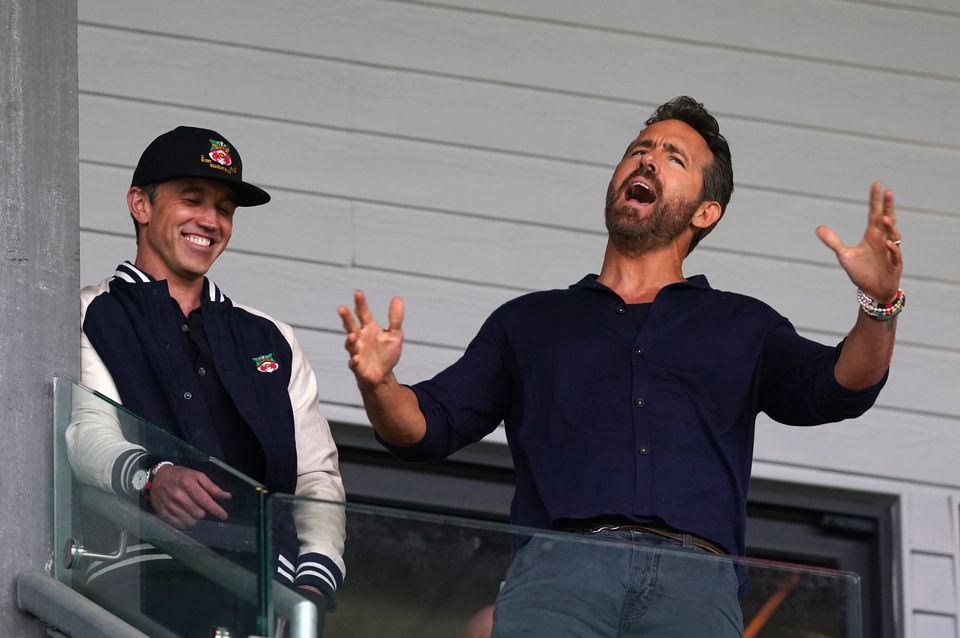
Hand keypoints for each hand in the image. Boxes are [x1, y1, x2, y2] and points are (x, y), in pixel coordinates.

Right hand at [148, 465, 230, 528]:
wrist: (157, 477)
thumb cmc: (181, 476)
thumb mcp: (198, 476)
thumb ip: (212, 487)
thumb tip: (227, 497)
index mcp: (188, 484)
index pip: (206, 501)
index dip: (216, 510)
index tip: (224, 516)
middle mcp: (178, 495)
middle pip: (199, 514)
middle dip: (204, 512)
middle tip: (201, 507)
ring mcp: (169, 505)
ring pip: (190, 521)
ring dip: (195, 518)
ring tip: (192, 510)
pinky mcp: (163, 513)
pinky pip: (179, 525)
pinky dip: (185, 522)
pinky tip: (184, 514)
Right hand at [337, 290, 404, 389]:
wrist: (382, 376)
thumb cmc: (386, 354)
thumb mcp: (395, 335)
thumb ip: (395, 318)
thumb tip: (397, 298)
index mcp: (369, 329)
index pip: (363, 313)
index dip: (360, 303)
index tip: (358, 292)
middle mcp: (360, 338)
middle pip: (351, 326)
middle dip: (346, 318)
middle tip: (341, 308)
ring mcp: (357, 352)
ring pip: (350, 344)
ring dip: (349, 340)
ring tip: (352, 336)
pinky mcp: (357, 366)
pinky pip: (353, 363)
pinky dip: (354, 361)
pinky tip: (356, 359)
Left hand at [816, 182, 902, 302]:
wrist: (873, 291)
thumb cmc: (861, 272)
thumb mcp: (844, 256)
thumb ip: (833, 241)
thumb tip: (818, 228)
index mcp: (872, 235)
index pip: (874, 213)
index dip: (875, 200)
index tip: (877, 184)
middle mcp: (883, 240)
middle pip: (887, 220)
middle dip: (888, 207)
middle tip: (888, 192)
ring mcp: (891, 252)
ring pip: (893, 236)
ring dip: (890, 227)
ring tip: (884, 218)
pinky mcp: (895, 265)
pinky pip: (895, 255)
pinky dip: (892, 249)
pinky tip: (888, 243)